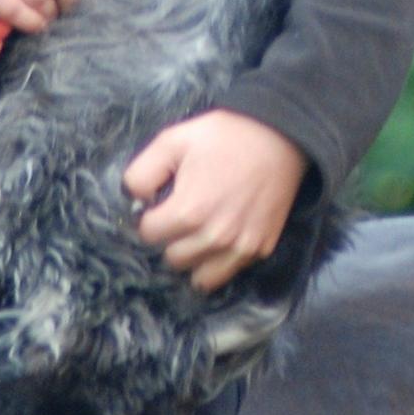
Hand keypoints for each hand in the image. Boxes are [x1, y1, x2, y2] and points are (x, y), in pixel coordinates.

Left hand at [122, 109, 308, 292]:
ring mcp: (240, 248)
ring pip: (199, 277)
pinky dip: (218, 263)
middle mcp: (213, 238)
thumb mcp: (171, 141)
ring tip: (197, 232)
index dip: (149, 217)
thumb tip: (135, 200)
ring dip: (192, 257)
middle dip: (170, 238)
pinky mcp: (260, 250)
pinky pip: (228, 273)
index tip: (159, 204)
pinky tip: (218, 239)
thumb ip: (142, 174)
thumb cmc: (222, 137)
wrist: (278, 137)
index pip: (148, 234)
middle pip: (171, 258)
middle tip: (180, 215)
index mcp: (188, 212)